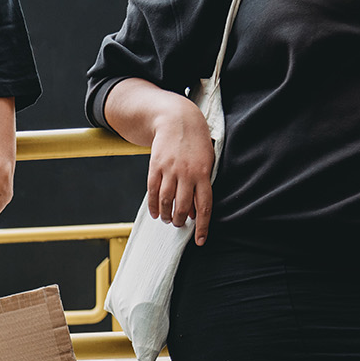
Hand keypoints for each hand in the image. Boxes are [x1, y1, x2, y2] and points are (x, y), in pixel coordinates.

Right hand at [146, 99, 215, 244]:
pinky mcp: (155, 166)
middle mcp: (187, 173)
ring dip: (166, 215)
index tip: (200, 241)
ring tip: (167, 219)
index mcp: (204, 173)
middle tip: (178, 224)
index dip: (202, 226)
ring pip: (165, 201)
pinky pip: (152, 191)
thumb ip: (203, 184)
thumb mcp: (207, 160)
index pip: (205, 206)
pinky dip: (153, 206)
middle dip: (180, 221)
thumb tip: (197, 211)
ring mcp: (170, 170)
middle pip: (182, 207)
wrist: (177, 119)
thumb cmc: (196, 142)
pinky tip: (155, 213)